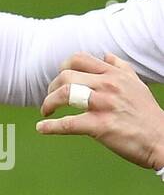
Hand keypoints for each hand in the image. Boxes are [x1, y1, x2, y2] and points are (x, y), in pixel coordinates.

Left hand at [37, 53, 163, 171]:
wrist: (161, 139)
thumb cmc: (146, 114)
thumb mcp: (136, 85)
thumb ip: (121, 69)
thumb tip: (107, 56)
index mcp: (114, 75)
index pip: (79, 59)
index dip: (62, 68)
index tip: (58, 82)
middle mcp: (109, 85)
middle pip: (66, 75)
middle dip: (51, 88)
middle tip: (50, 100)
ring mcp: (104, 105)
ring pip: (65, 94)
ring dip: (48, 103)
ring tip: (46, 112)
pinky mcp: (101, 126)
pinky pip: (68, 124)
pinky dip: (50, 127)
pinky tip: (42, 129)